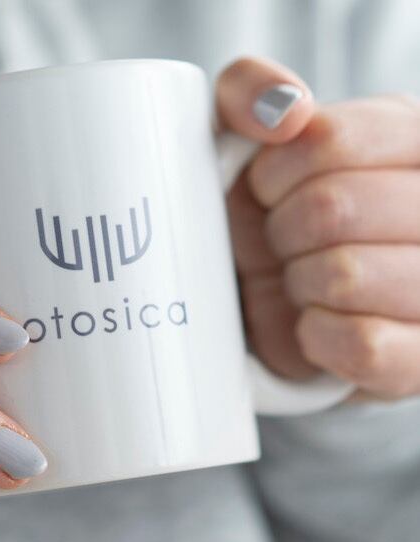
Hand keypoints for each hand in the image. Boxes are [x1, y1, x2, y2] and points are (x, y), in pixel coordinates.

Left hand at [220, 57, 419, 398]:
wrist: (271, 296)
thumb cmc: (265, 213)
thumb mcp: (243, 139)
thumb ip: (249, 92)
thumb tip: (284, 109)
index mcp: (409, 141)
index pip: (330, 141)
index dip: (273, 174)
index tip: (265, 191)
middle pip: (333, 208)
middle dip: (281, 230)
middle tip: (284, 241)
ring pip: (348, 275)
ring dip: (299, 282)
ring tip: (304, 279)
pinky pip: (366, 345)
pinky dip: (317, 336)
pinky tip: (315, 322)